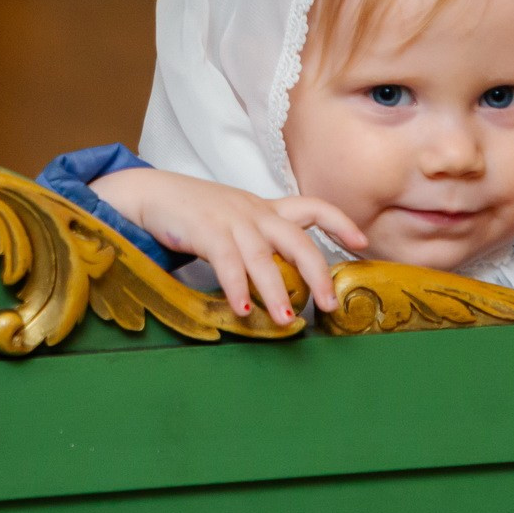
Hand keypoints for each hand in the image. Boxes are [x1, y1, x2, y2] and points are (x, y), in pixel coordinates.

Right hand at [92, 168, 368, 325]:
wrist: (152, 193)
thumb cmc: (195, 213)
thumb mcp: (236, 219)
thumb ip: (261, 241)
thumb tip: (286, 279)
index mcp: (265, 209)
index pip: (312, 207)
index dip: (340, 223)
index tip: (362, 243)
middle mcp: (254, 213)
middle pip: (297, 240)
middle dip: (317, 272)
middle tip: (328, 303)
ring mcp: (230, 221)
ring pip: (263, 258)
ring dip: (276, 291)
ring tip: (287, 319)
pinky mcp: (205, 231)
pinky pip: (227, 262)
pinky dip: (237, 287)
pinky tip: (243, 308)